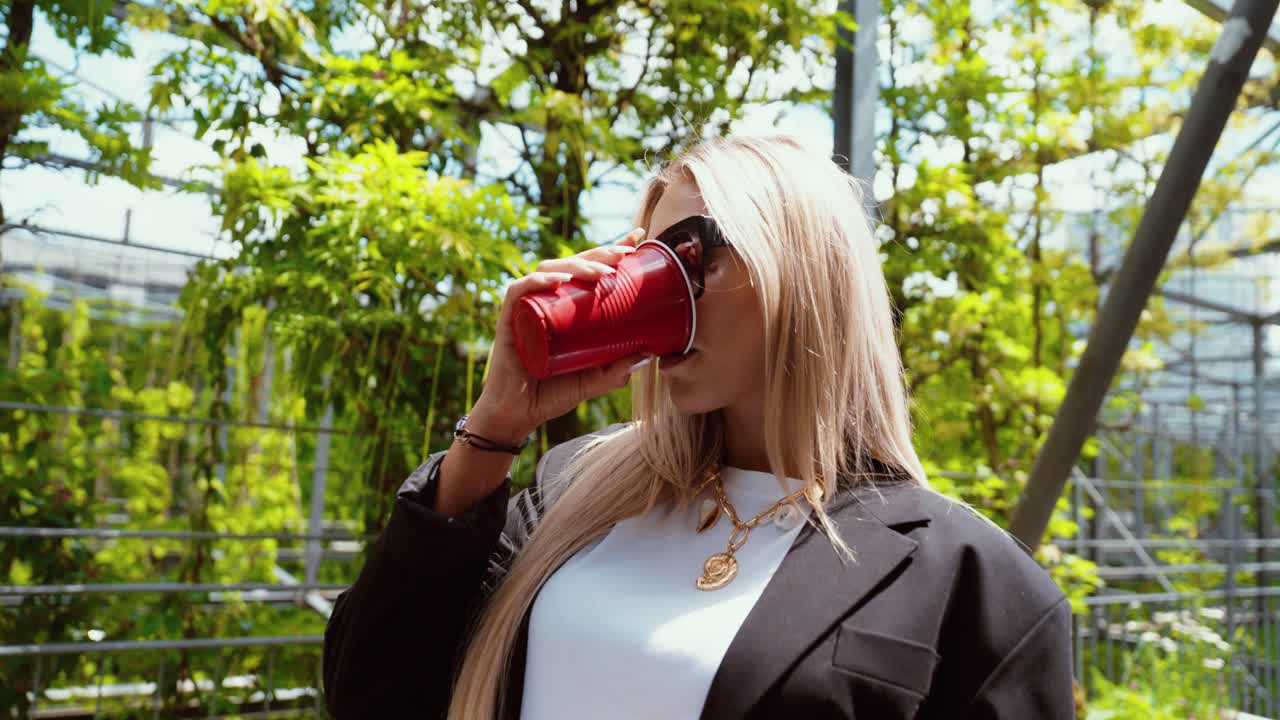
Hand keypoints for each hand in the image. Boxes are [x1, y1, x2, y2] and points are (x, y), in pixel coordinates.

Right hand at [466, 228, 648, 443]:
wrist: (518, 415)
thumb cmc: (553, 393)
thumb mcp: (594, 380)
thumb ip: (618, 371)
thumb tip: (650, 355)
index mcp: (566, 307)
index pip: (588, 269)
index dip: (611, 250)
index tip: (638, 239)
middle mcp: (546, 300)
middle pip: (572, 263)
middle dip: (600, 254)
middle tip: (625, 255)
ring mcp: (527, 307)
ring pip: (549, 270)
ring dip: (577, 266)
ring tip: (602, 274)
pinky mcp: (508, 319)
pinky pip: (518, 290)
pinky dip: (537, 281)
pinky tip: (558, 281)